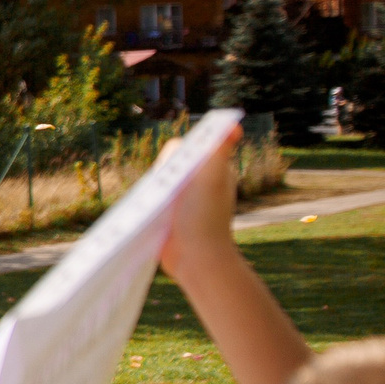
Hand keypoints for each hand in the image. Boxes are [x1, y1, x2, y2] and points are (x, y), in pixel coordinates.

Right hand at [157, 124, 241, 286]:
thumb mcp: (212, 175)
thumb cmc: (204, 215)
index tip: (177, 173)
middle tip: (168, 192)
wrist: (196, 258)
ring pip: (159, 181)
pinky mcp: (171, 216)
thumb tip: (234, 125)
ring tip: (159, 205)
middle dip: (162, 172)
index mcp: (213, 170)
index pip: (183, 147)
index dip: (175, 156)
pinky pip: (154, 200)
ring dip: (154, 189)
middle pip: (168, 163)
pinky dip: (150, 203)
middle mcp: (201, 183)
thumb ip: (218, 148)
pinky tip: (150, 212)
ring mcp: (185, 200)